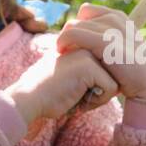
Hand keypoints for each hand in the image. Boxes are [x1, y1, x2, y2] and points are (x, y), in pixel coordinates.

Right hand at [4, 46, 118, 124]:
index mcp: (82, 45)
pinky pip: (111, 88)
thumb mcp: (73, 77)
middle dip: (99, 91)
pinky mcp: (89, 65)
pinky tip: (77, 98)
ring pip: (114, 82)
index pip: (107, 69)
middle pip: (113, 75)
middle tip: (75, 94)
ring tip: (76, 95)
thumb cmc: (49, 93)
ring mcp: (88, 52)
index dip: (97, 86)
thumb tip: (116, 81)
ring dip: (98, 97)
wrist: (29, 97)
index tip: (75, 90)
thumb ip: (90, 72)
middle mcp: (86, 45)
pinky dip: (97, 100)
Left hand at [55, 4, 145, 102]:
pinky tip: (61, 53)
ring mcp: (111, 28)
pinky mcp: (105, 41)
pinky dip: (62, 42)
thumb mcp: (119, 47)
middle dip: (69, 35)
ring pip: (72, 25)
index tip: (74, 44)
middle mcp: (114, 18)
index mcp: (118, 16)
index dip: (77, 26)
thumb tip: (81, 32)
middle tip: (67, 52)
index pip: (86, 11)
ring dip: (64, 40)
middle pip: (77, 19)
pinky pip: (72, 33)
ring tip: (64, 55)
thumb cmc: (131, 70)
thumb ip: (103, 37)